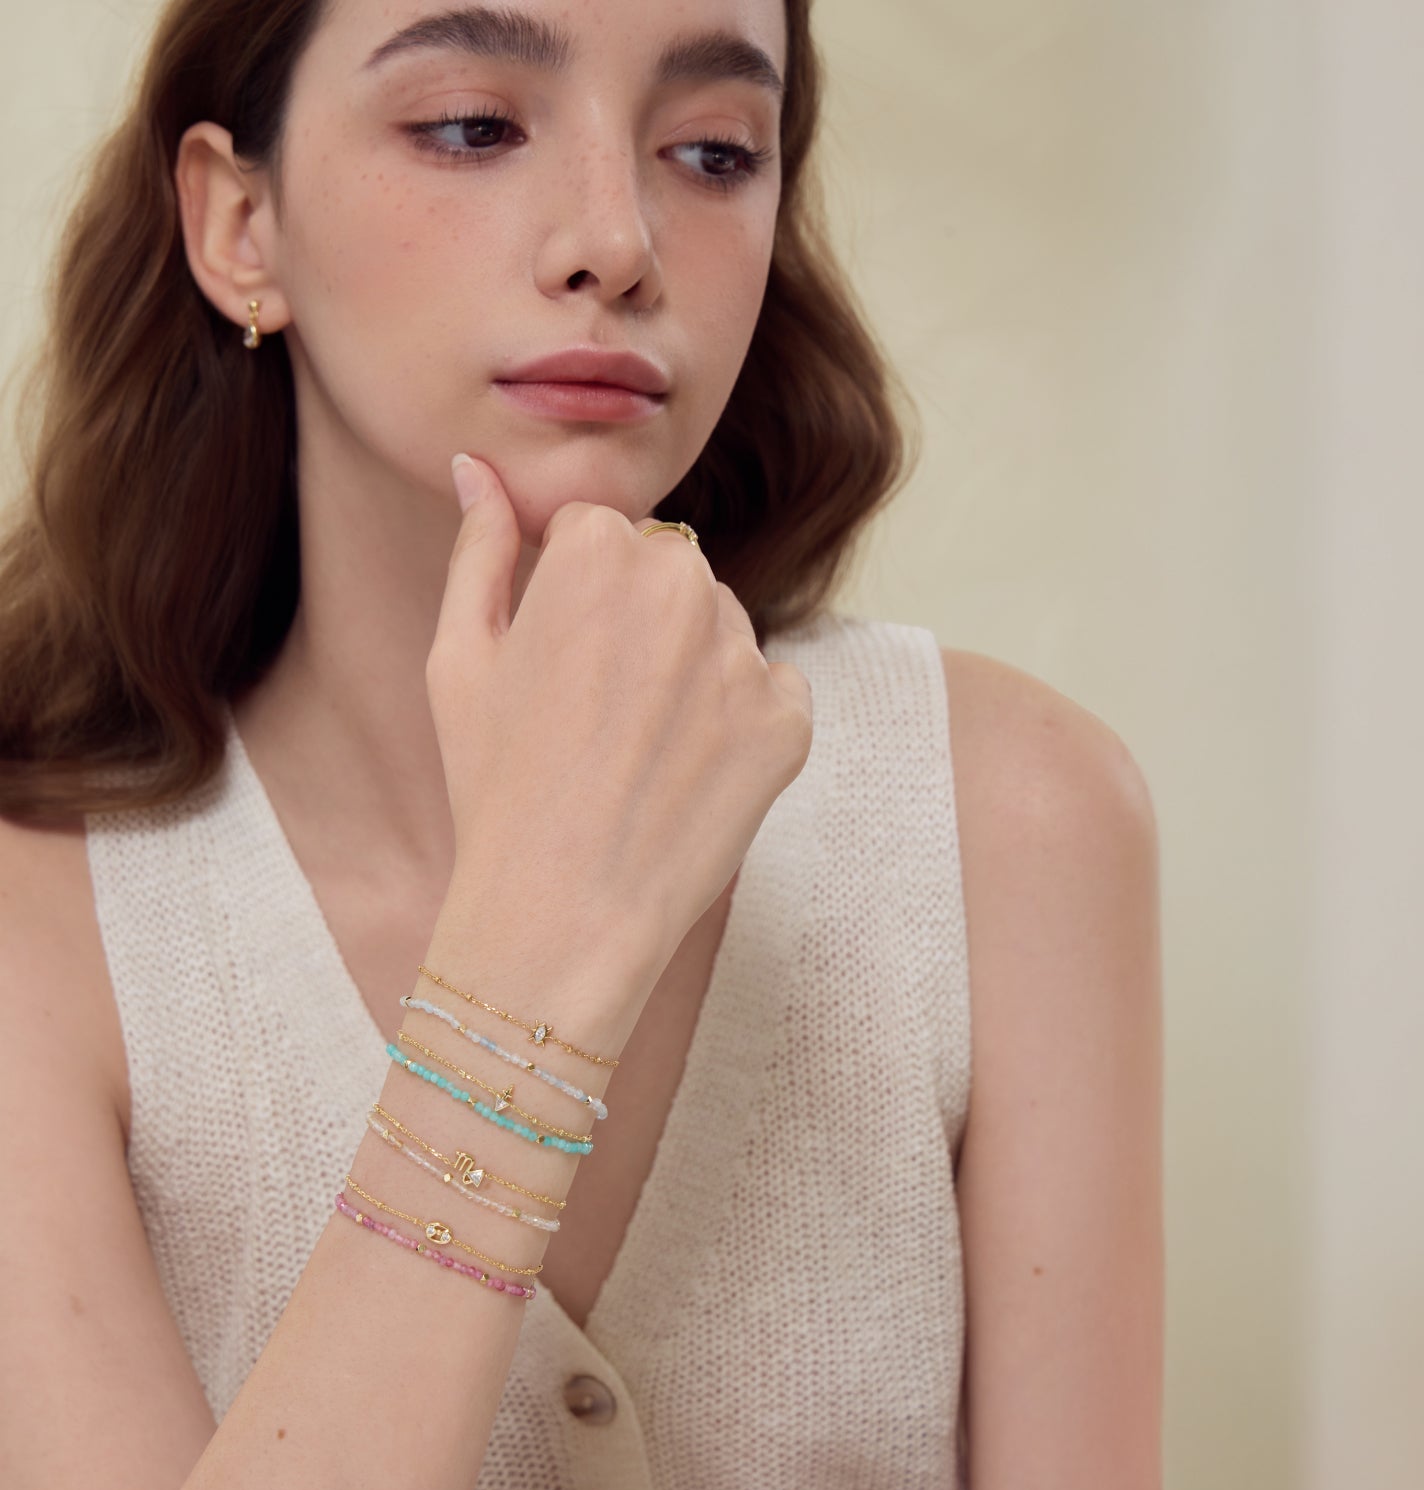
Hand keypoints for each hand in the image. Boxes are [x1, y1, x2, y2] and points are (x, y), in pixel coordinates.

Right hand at [426, 453, 812, 996]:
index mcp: (601, 551)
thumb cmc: (495, 786)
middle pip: (667, 571)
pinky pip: (769, 690)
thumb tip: (477, 469)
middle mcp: (686, 583)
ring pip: (721, 629)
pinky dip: (737, 722)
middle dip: (638, 618)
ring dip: (691, 666)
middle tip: (595, 709)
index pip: (598, 532)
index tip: (557, 659)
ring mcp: (746, 653)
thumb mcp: (460, 657)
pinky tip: (686, 773)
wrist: (563, 914)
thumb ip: (478, 547)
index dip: (570, 594)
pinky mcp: (790, 720)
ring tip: (639, 748)